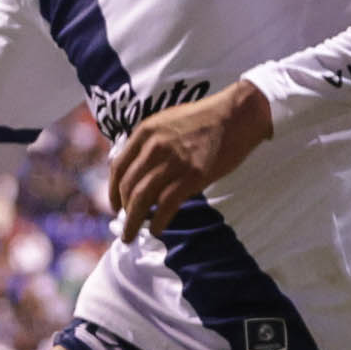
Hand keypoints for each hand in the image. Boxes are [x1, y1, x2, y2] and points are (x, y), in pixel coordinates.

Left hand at [109, 80, 273, 242]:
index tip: (115, 204)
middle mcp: (154, 147)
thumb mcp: (168, 122)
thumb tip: (141, 168)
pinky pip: (167, 204)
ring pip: (142, 197)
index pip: (118, 166)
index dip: (112, 190)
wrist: (237, 114)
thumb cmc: (207, 118)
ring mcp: (173, 162)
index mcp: (145, 132)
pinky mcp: (193, 176)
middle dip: (123, 210)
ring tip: (131, 235)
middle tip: (125, 225)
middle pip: (128, 185)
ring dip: (134, 220)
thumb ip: (151, 142)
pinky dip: (158, 220)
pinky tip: (156, 229)